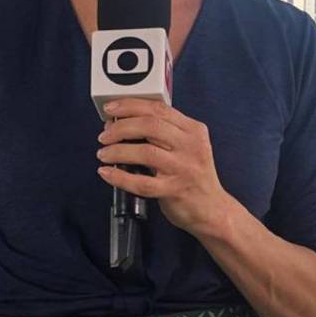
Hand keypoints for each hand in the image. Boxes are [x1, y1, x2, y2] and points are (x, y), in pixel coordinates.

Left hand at [96, 98, 230, 236]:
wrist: (212, 210)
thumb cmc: (193, 176)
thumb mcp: (188, 146)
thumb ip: (164, 132)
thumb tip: (122, 122)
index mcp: (194, 130)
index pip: (159, 109)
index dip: (131, 106)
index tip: (111, 108)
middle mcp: (191, 146)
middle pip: (150, 126)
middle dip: (120, 127)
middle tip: (104, 135)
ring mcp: (184, 169)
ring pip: (145, 152)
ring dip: (117, 150)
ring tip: (103, 153)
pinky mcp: (174, 190)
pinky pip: (141, 183)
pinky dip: (119, 177)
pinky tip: (107, 172)